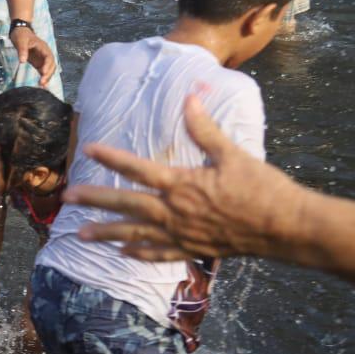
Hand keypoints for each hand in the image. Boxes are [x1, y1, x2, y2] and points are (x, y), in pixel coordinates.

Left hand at [9, 26, 55, 84]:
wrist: (20, 31)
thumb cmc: (21, 35)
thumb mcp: (20, 41)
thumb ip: (22, 51)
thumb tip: (22, 62)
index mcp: (43, 47)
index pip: (49, 57)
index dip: (47, 65)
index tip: (43, 73)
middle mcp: (45, 53)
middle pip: (51, 65)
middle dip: (48, 74)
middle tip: (42, 83)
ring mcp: (42, 58)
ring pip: (49, 69)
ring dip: (47, 77)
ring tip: (42, 86)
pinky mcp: (38, 62)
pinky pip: (43, 71)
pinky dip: (43, 77)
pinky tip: (42, 85)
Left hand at [64, 94, 300, 261]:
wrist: (288, 228)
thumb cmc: (263, 188)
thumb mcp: (232, 154)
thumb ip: (205, 129)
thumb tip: (190, 99)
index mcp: (183, 185)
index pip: (138, 168)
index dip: (112, 158)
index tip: (88, 148)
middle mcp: (176, 212)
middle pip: (127, 205)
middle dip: (95, 201)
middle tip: (66, 199)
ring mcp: (184, 235)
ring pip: (136, 234)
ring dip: (107, 233)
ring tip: (81, 234)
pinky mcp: (194, 251)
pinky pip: (160, 254)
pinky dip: (139, 253)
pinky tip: (122, 252)